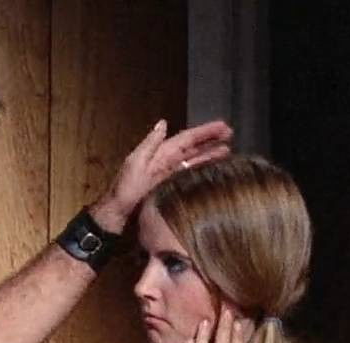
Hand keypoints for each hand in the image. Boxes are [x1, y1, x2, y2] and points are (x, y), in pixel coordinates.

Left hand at [90, 119, 233, 230]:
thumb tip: (163, 123)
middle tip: (231, 135)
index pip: (186, 138)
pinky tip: (213, 170)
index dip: (205, 132)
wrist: (119, 213)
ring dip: (210, 155)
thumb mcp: (135, 163)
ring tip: (228, 151)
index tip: (223, 126)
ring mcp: (170, 175)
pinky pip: (190, 175)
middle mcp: (166, 161)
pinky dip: (202, 170)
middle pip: (193, 148)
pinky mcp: (171, 187)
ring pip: (194, 161)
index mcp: (160, 153)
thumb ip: (150, 144)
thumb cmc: (125, 189)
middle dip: (211, 140)